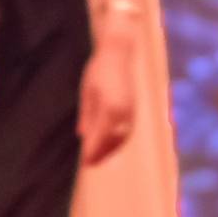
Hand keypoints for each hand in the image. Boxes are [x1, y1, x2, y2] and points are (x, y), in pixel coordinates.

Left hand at [79, 43, 140, 168]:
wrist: (119, 52)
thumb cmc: (98, 70)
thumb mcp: (87, 93)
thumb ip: (87, 116)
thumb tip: (83, 135)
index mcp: (110, 110)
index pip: (100, 138)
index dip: (92, 152)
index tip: (84, 162)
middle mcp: (124, 113)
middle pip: (112, 142)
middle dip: (101, 154)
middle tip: (88, 163)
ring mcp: (131, 111)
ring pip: (122, 138)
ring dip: (111, 149)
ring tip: (97, 157)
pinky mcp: (134, 109)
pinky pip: (127, 130)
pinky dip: (118, 140)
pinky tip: (108, 143)